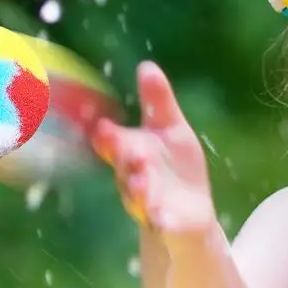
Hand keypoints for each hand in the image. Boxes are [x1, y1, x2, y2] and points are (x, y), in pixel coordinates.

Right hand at [91, 62, 216, 236]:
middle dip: (123, 156)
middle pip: (122, 165)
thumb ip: (158, 102)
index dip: (104, 133)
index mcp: (130, 150)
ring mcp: (146, 202)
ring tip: (143, 183)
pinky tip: (163, 219)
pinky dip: (161, 220)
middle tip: (128, 147)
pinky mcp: (165, 223)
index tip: (100, 124)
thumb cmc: (174, 165)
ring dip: (138, 189)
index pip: (110, 139)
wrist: (187, 215)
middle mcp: (131, 176)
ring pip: (137, 195)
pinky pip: (161, 222)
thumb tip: (146, 65)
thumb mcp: (171, 129)